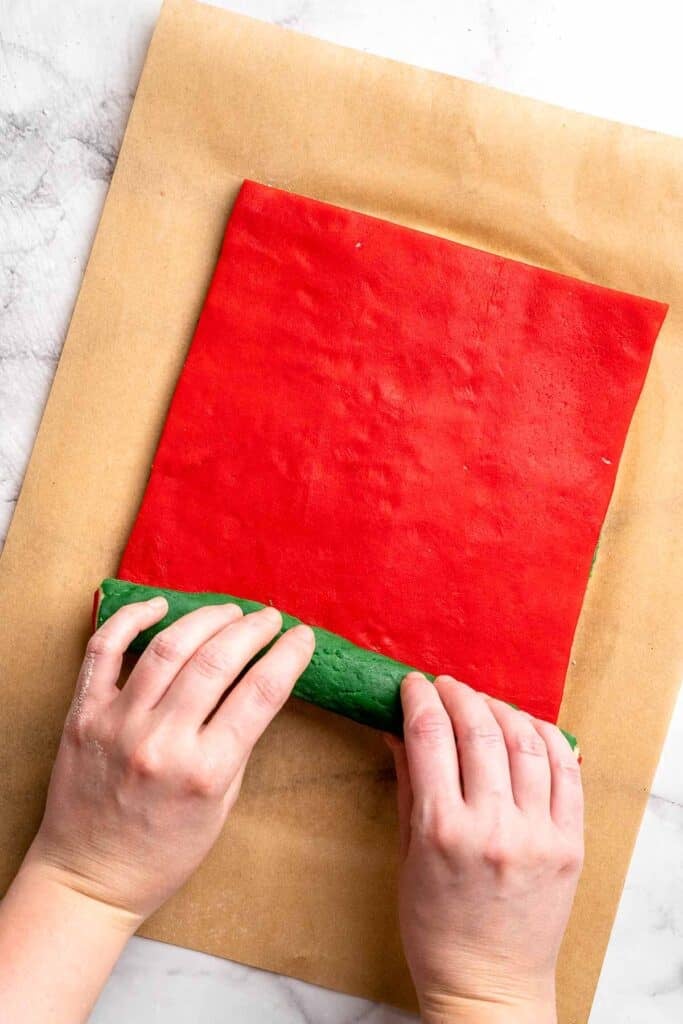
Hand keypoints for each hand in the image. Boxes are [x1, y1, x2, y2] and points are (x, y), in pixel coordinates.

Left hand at [27, 595, 314, 922]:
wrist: (90, 878)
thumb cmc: (164, 851)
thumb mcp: (222, 804)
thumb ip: (239, 742)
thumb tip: (259, 683)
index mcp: (205, 772)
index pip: (261, 692)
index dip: (289, 655)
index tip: (302, 636)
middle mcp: (162, 742)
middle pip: (218, 660)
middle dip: (253, 629)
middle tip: (270, 618)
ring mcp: (118, 724)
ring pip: (169, 646)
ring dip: (207, 619)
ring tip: (229, 612)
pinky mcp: (83, 715)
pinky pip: (105, 651)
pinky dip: (132, 618)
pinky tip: (160, 606)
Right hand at [387, 674, 583, 1023]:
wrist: (489, 986)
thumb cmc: (436, 929)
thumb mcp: (407, 856)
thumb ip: (406, 786)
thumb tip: (398, 730)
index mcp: (441, 830)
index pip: (429, 735)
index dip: (419, 698)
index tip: (413, 684)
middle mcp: (492, 827)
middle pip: (478, 728)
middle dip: (457, 694)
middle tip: (445, 686)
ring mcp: (537, 834)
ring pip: (525, 741)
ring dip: (500, 709)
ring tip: (483, 704)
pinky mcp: (570, 844)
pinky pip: (566, 770)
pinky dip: (547, 737)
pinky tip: (528, 727)